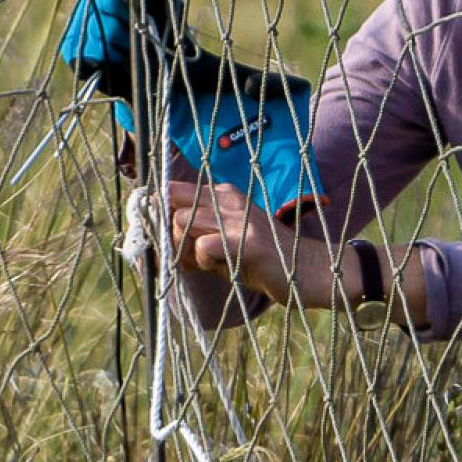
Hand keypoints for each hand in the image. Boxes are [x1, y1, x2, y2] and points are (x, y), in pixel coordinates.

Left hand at [165, 177, 335, 310]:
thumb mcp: (222, 241)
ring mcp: (240, 218)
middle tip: (184, 258)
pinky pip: (203, 246)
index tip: (162, 238)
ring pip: (182, 221)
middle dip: (168, 236)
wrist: (307, 271)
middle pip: (171, 205)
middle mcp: (230, 199)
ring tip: (204, 263)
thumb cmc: (258, 260)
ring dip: (184, 249)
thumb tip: (155, 240)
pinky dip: (203, 262)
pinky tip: (222, 268)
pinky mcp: (248, 241)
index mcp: (224, 194)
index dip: (158, 214)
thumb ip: (192, 236)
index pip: (171, 190)